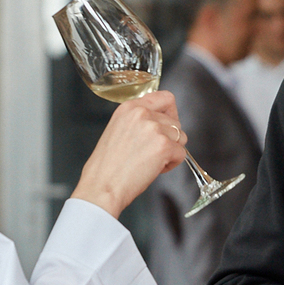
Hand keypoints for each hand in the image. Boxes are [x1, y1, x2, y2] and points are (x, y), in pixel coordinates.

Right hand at [71, 91, 187, 218]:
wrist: (102, 187)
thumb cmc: (107, 167)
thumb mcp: (118, 130)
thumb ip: (138, 121)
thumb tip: (160, 122)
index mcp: (129, 107)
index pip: (165, 97)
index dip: (171, 113)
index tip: (167, 125)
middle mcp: (142, 114)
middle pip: (175, 122)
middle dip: (169, 139)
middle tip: (151, 153)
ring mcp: (153, 128)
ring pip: (181, 137)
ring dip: (171, 151)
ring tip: (150, 162)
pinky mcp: (163, 146)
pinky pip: (182, 154)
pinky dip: (172, 164)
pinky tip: (154, 169)